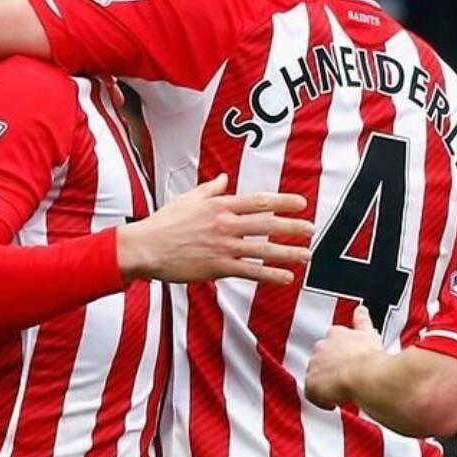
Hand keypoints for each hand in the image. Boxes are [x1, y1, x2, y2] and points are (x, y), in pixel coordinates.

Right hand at [117, 173, 312, 284]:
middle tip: (311, 229)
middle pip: (267, 224)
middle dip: (292, 226)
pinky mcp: (218, 267)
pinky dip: (270, 275)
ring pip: (263, 249)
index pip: (259, 201)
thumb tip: (224, 178)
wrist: (145, 248)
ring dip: (288, 252)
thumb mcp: (188, 199)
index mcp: (220, 206)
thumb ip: (210, 189)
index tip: (302, 203)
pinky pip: (250, 272)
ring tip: (306, 254)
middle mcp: (226, 224)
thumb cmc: (164, 223)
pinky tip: (287, 277)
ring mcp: (223, 247)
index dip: (283, 202)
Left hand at [305, 306, 383, 409]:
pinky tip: (334, 403)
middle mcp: (322, 347)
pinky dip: (322, 400)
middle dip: (331, 367)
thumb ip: (363, 320)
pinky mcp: (312, 384)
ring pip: (317, 375)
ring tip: (341, 391)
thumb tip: (361, 310)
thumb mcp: (369, 334)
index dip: (340, 352)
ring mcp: (315, 365)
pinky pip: (314, 395)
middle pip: (322, 358)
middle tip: (346, 376)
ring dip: (327, 383)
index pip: (332, 340)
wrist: (365, 375)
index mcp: (336, 333)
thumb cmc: (370, 356)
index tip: (347, 359)